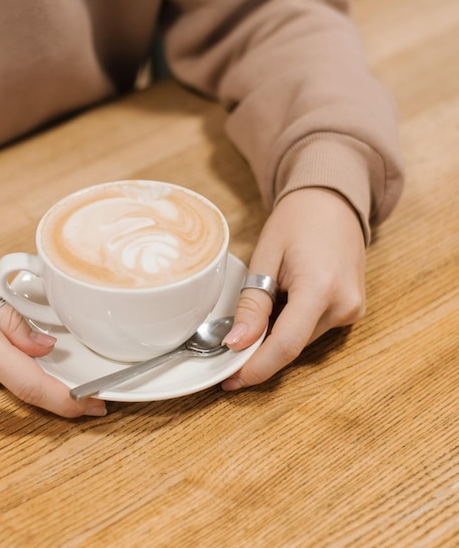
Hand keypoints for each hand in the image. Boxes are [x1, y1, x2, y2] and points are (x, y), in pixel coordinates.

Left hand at [221, 188, 365, 388]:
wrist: (332, 202)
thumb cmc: (296, 221)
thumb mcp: (265, 257)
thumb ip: (253, 304)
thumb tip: (236, 344)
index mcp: (321, 288)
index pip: (287, 344)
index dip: (256, 367)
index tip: (230, 379)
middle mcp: (344, 305)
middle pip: (292, 345)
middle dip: (258, 349)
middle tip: (228, 339)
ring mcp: (352, 310)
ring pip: (301, 340)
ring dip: (274, 334)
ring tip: (262, 301)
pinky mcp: (352, 311)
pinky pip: (312, 330)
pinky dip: (290, 324)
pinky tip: (281, 300)